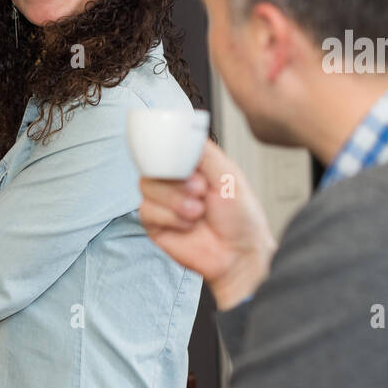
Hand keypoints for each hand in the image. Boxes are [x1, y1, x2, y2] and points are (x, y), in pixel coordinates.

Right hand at [137, 139, 277, 309]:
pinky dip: (170, 217)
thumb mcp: (229, 176)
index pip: (167, 145)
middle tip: (200, 189)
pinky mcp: (155, 224)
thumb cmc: (241, 219)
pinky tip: (188, 225)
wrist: (239, 254)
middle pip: (152, 164)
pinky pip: (146, 211)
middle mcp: (175, 181)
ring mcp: (163, 202)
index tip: (183, 159)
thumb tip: (185, 133)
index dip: (169, 148)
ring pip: (147, 186)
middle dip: (176, 178)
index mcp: (192, 165)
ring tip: (198, 211)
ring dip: (175, 200)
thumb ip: (205, 153)